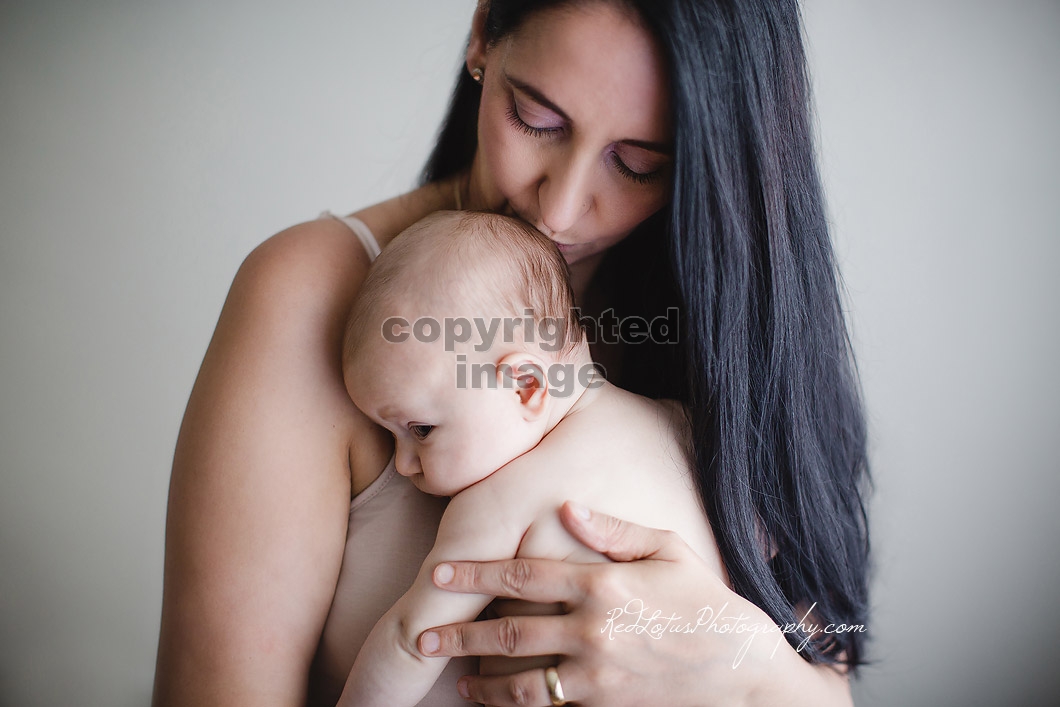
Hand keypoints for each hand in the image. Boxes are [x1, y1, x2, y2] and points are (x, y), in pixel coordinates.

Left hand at [418, 502, 795, 706]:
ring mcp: (597, 671)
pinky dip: (513, 704)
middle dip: (459, 633)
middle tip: (421, 637)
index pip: (524, 573)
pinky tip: (492, 700)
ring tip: (453, 677)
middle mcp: (592, 627)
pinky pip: (547, 704)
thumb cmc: (706, 601)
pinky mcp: (605, 703)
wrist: (743, 670)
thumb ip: (614, 529)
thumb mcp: (668, 549)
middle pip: (509, 629)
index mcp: (603, 582)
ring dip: (480, 679)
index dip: (476, 572)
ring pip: (520, 678)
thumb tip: (567, 506)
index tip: (439, 574)